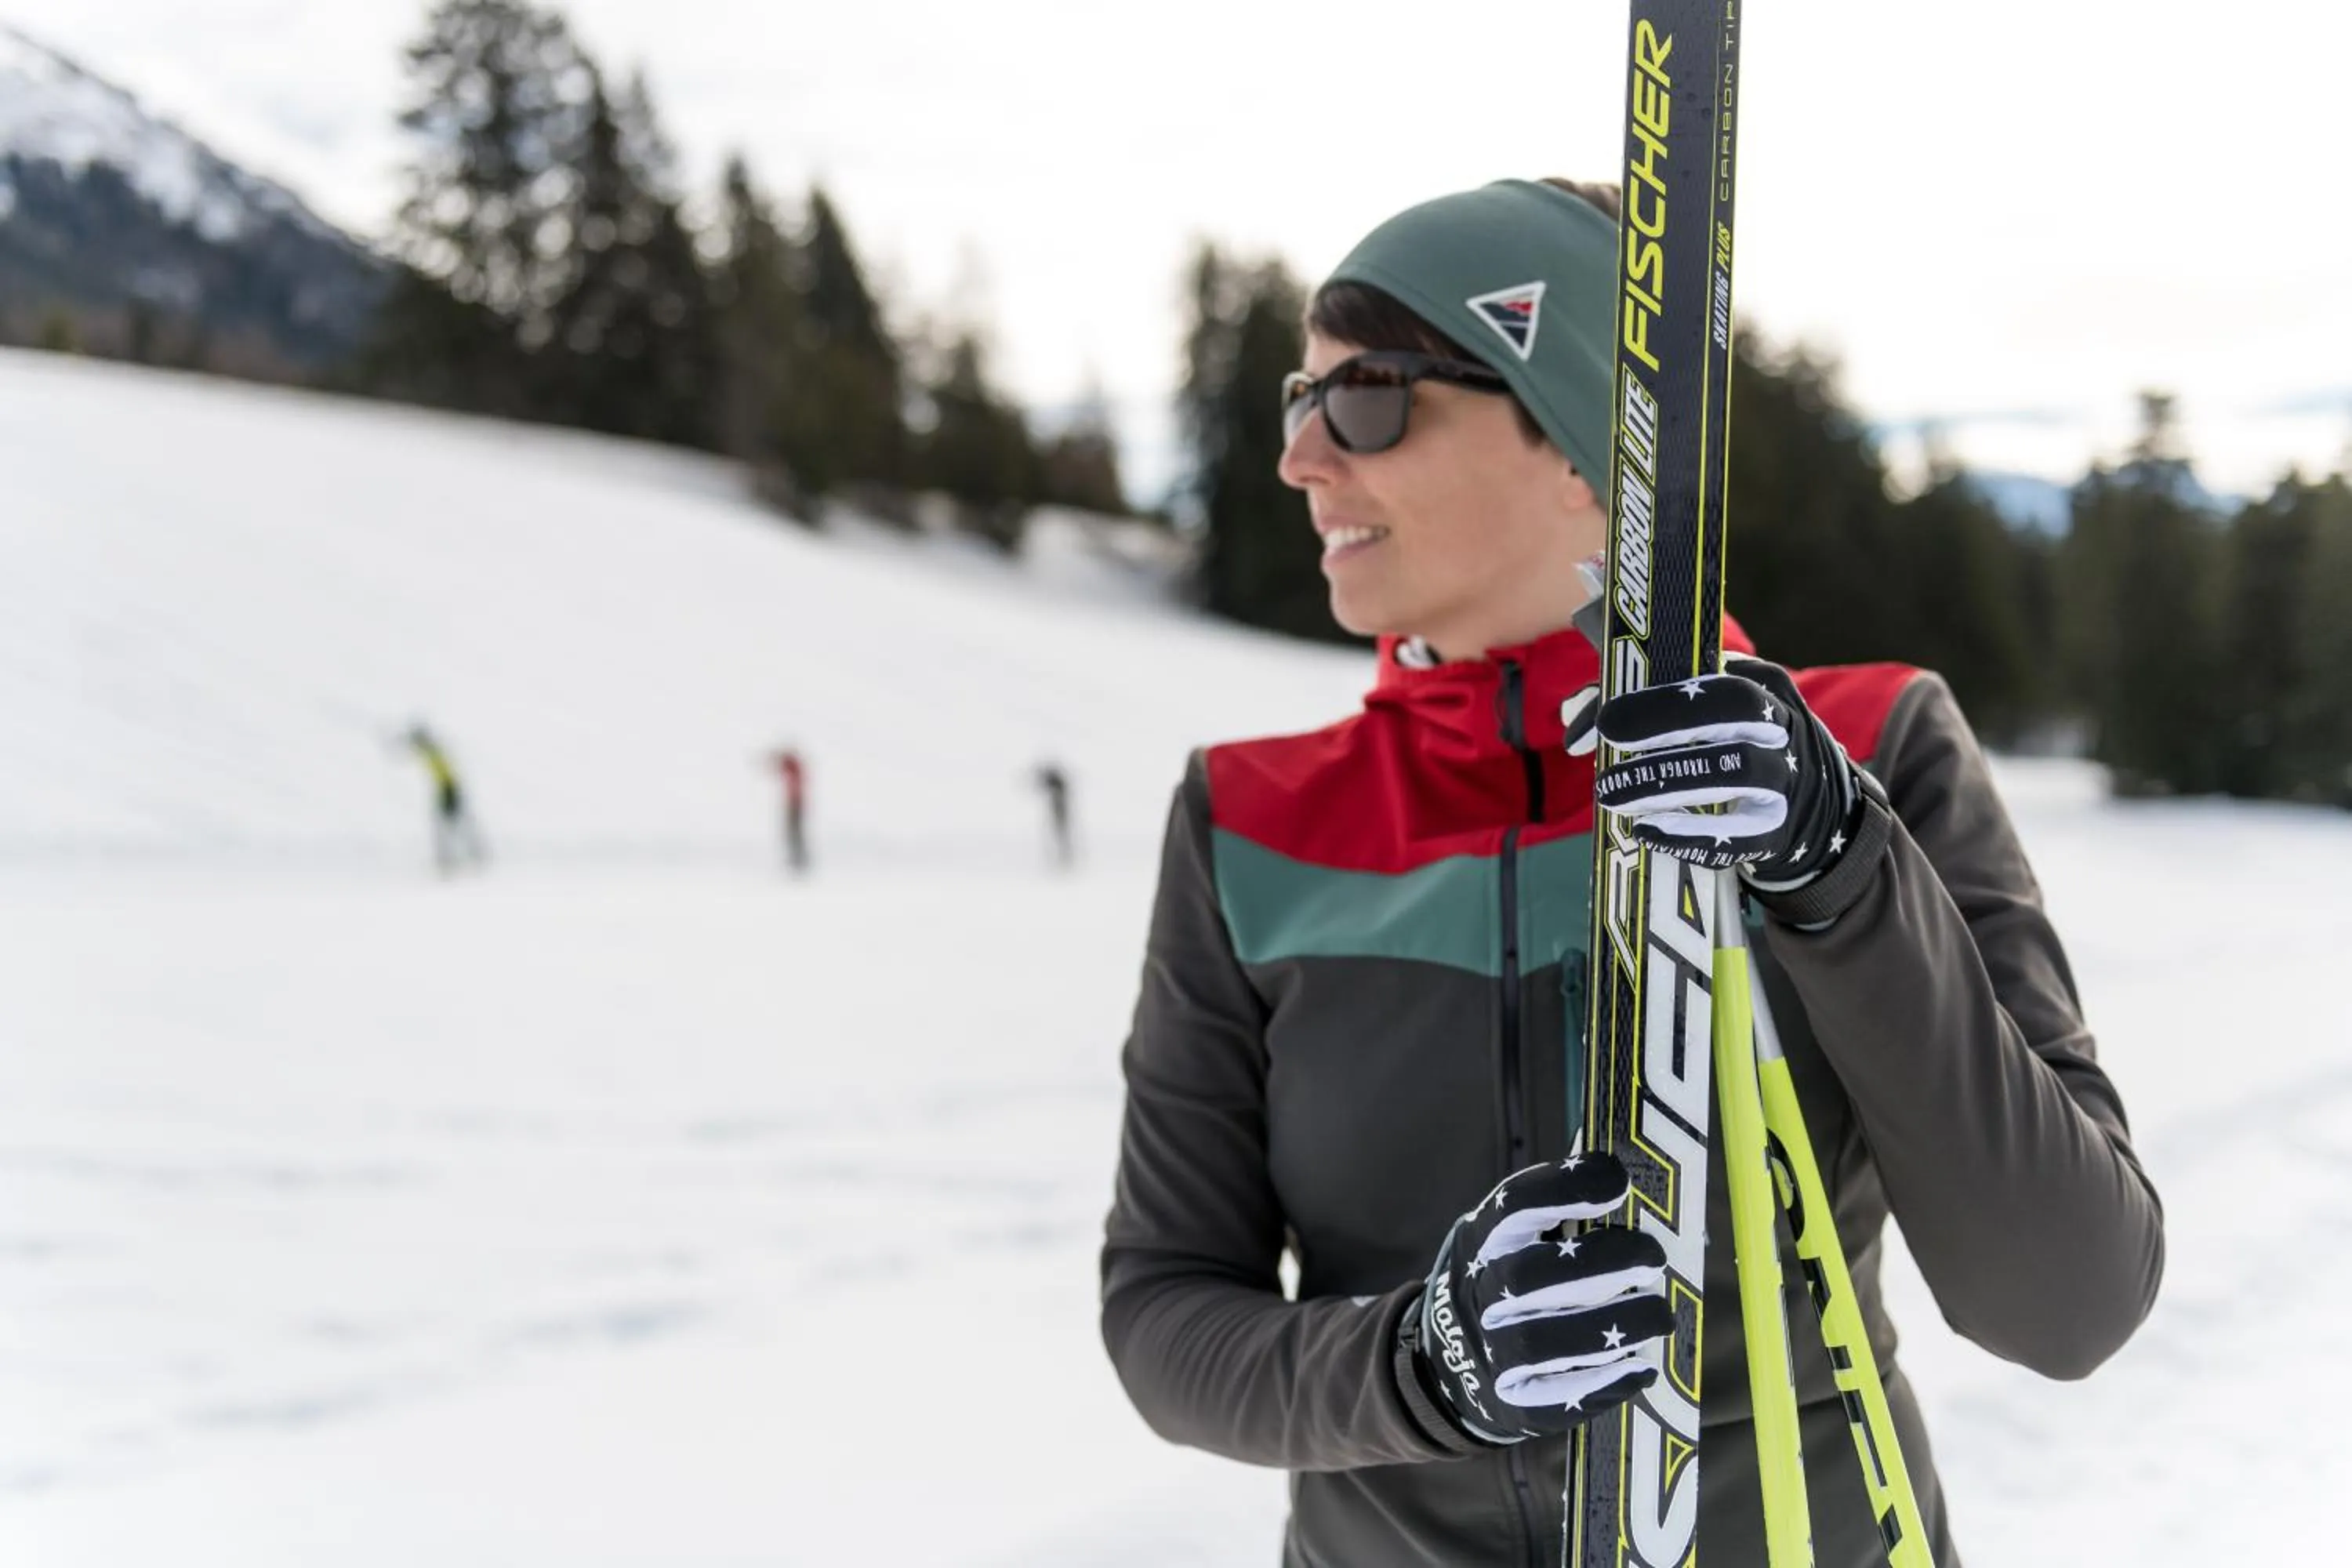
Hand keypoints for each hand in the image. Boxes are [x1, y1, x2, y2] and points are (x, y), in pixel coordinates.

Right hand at [1407, 1153, 1669, 1444]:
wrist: (1447, 1364)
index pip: (1512, 1206)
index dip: (1564, 1189)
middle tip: (1654, 1257)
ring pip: (1543, 1342)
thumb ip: (1555, 1206)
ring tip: (1659, 1315)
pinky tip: (1641, 1368)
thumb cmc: (1502, 1283)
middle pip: (1528, 1277)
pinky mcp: (1512, 1402)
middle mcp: (1478, 1294)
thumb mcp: (1509, 1237)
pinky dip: (1603, 1383)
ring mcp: (1489, 1353)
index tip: (1618, 1182)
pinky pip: (1555, 1398)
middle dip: (1600, 1264)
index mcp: (1481, 1241)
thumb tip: (1618, 1160)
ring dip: (1612, 1326)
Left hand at [1576, 658, 1863, 887]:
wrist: (1812, 812)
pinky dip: (1691, 835)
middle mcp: (1782, 725)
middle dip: (1664, 722)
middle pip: (1735, 708)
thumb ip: (1643, 706)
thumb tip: (1575, 717)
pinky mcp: (1779, 830)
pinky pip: (1740, 834)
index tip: (1602, 720)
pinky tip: (1648, 831)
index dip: (1653, 696)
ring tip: (1612, 796)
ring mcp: (1787, 778)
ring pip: (1737, 770)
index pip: (1709, 676)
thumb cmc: (1736, 750)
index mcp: (1761, 685)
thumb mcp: (1709, 716)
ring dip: (1667, 781)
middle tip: (1606, 743)